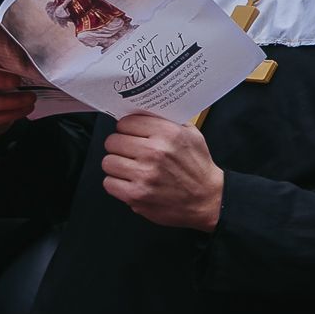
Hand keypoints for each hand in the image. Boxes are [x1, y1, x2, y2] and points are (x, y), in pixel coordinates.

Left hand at [102, 110, 224, 229]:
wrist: (206, 199)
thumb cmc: (197, 168)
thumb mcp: (192, 136)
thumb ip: (168, 122)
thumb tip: (142, 113)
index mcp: (168, 133)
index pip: (126, 122)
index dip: (128, 128)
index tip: (132, 134)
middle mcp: (155, 152)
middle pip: (113, 141)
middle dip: (120, 147)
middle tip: (130, 153)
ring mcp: (144, 174)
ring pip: (108, 162)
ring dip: (117, 165)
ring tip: (131, 168)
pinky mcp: (135, 195)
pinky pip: (108, 182)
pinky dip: (117, 183)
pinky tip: (131, 182)